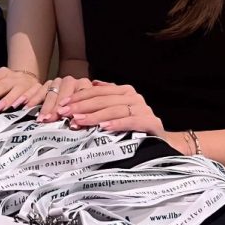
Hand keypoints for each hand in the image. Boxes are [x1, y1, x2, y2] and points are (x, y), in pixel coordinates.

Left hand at [0, 51, 45, 113]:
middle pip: (3, 85)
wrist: (30, 81)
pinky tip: (23, 107)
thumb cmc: (8, 82)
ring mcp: (27, 83)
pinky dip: (30, 101)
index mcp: (3, 73)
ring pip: (18, 90)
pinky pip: (35, 95)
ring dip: (8, 100)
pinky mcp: (38, 90)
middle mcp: (15, 77)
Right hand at [37, 75, 92, 122]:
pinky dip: (32, 98)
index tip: (68, 119)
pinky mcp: (48, 83)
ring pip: (51, 93)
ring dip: (45, 107)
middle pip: (64, 94)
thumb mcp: (85, 111)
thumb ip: (83, 117)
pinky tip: (27, 106)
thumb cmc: (80, 110)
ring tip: (41, 118)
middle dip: (56, 108)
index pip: (80, 96)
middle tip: (50, 120)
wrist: (73, 95)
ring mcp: (58, 81)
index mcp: (84, 86)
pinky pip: (39, 90)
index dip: (74, 108)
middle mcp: (71, 81)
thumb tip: (76, 125)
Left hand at [50, 78, 165, 135]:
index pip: (97, 91)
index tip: (63, 104)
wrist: (161, 142)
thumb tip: (92, 82)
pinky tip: (103, 128)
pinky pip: (131, 121)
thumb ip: (105, 97)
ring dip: (95, 116)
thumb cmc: (134, 127)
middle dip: (82, 106)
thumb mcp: (117, 110)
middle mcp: (134, 96)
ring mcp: (143, 108)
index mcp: (124, 91)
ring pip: (114, 109)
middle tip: (66, 113)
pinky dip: (117, 124)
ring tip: (79, 121)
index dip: (79, 96)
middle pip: (103, 99)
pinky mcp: (151, 122)